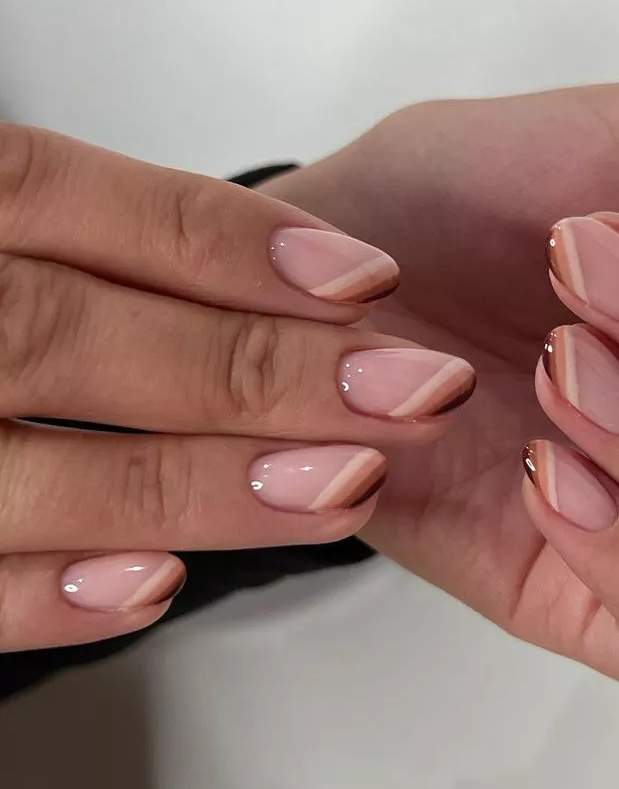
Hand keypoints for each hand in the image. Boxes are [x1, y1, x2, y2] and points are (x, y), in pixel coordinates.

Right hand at [0, 124, 473, 651]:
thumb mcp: (3, 195)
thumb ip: (98, 220)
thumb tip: (292, 253)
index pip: (53, 192)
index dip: (216, 236)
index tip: (367, 278)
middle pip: (59, 333)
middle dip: (251, 366)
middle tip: (408, 391)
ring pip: (24, 474)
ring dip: (197, 486)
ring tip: (348, 485)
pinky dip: (44, 596)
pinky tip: (161, 585)